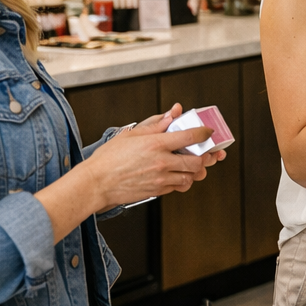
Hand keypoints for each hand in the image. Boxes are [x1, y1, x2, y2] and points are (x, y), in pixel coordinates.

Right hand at [77, 104, 220, 209]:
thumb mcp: (132, 134)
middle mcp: (162, 162)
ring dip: (195, 171)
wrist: (97, 183)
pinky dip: (183, 181)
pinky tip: (178, 174)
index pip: (190, 136)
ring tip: (192, 164)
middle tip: (204, 152)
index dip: (204, 133)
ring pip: (191, 176)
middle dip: (204, 156)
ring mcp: (161, 178)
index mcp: (156, 144)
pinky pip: (178, 187)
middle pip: (197, 160)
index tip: (208, 132)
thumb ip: (156, 123)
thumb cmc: (109, 158)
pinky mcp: (158, 190)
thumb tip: (172, 114)